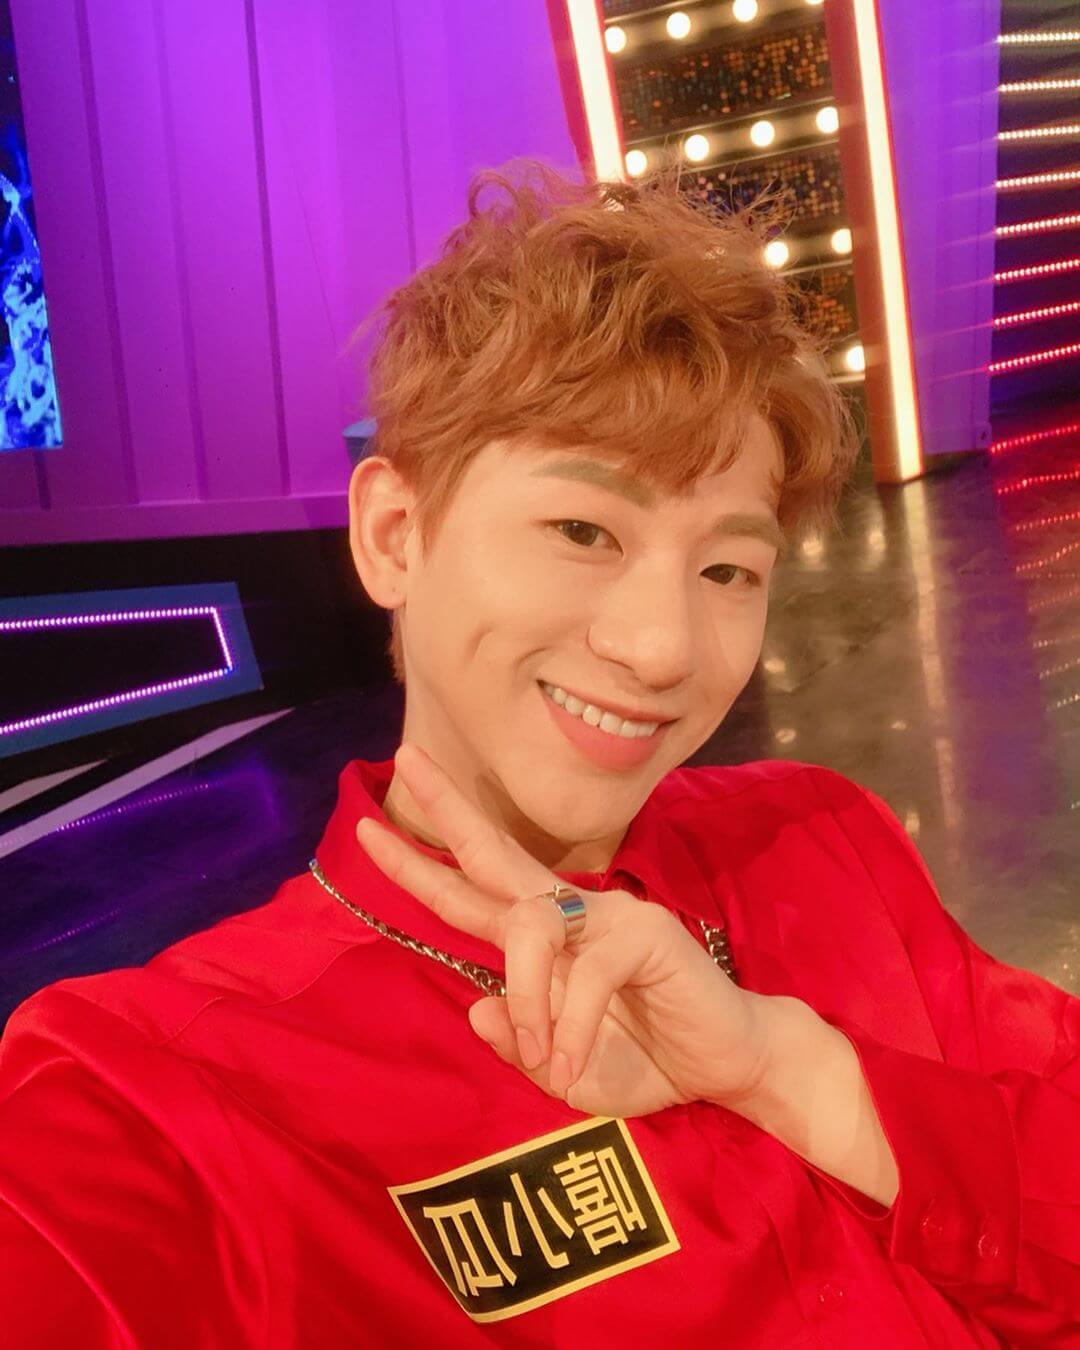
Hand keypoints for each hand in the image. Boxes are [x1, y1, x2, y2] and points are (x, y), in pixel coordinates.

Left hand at [355, 742, 786, 1118]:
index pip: (471, 889)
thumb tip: (478, 1009)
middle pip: (494, 853)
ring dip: (525, 998)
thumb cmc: (649, 1057)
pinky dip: (569, 1026)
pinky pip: (586, 973)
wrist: (730, 1066)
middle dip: (447, 809)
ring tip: (541, 1057)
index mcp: (544, 935)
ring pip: (529, 926)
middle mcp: (569, 911)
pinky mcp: (645, 936)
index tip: (369, 827)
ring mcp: (609, 915)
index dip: (420, 863)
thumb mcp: (566, 1068)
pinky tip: (569, 1067)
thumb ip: (521, 1047)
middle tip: (406, 755)